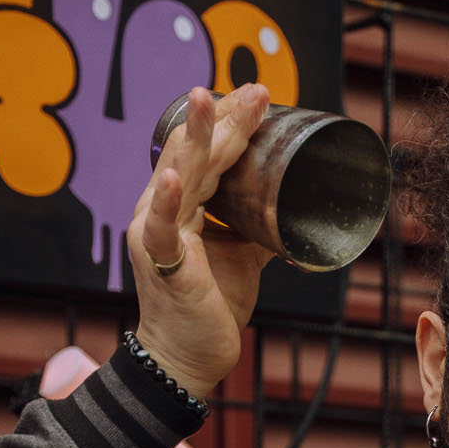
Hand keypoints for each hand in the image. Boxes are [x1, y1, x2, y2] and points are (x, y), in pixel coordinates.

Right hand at [126, 82, 274, 397]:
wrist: (189, 357)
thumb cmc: (209, 306)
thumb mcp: (242, 255)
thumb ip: (257, 226)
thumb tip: (291, 207)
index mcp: (178, 205)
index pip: (202, 151)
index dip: (228, 121)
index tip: (258, 96)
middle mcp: (160, 210)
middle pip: (193, 153)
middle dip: (226, 118)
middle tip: (258, 90)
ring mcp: (157, 233)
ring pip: (179, 175)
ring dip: (197, 136)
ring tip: (209, 100)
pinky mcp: (162, 261)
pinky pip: (164, 226)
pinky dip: (169, 200)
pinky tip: (176, 177)